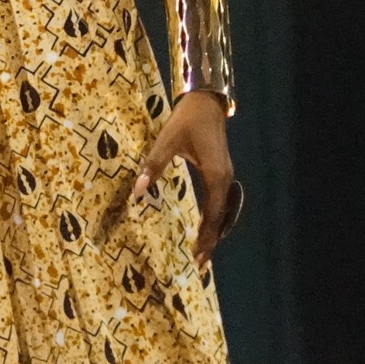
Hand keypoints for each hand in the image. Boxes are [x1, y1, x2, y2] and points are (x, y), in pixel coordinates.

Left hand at [133, 89, 236, 265]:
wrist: (205, 101)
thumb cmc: (186, 120)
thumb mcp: (167, 141)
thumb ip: (153, 165)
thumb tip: (138, 190)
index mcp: (215, 176)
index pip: (212, 216)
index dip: (205, 237)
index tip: (197, 257)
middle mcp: (225, 179)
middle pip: (221, 218)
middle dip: (210, 240)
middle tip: (199, 263)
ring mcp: (226, 175)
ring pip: (223, 211)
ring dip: (214, 230)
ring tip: (203, 249)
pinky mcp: (222, 171)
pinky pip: (221, 201)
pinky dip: (215, 217)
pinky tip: (207, 224)